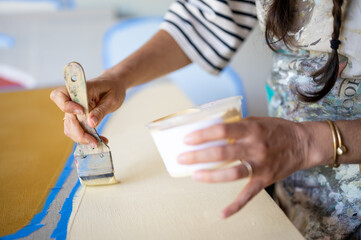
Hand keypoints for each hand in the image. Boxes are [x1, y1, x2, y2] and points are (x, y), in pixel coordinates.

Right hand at [50, 73, 125, 145]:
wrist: (115, 86)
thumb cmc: (113, 88)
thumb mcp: (112, 99)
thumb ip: (101, 110)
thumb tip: (91, 123)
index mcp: (80, 89)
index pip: (60, 95)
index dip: (66, 106)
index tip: (81, 111)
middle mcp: (74, 100)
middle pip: (67, 117)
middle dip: (78, 132)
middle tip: (93, 141)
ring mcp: (75, 110)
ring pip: (69, 127)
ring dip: (81, 138)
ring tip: (97, 143)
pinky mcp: (79, 118)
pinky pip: (77, 130)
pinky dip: (86, 137)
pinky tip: (99, 140)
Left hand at [177, 117, 329, 217]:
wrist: (303, 143)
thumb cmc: (277, 130)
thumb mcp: (256, 120)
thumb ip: (235, 125)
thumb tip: (211, 128)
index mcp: (251, 130)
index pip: (222, 130)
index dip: (202, 135)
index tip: (187, 139)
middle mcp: (255, 147)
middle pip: (222, 153)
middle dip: (198, 156)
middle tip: (182, 158)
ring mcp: (260, 165)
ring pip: (232, 174)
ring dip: (211, 176)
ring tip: (195, 175)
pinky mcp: (265, 179)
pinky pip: (249, 195)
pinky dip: (236, 206)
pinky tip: (223, 213)